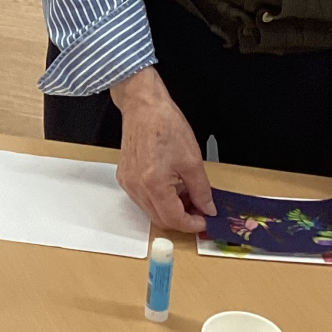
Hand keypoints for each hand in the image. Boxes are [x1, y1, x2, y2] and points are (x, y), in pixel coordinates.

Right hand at [111, 67, 215, 233]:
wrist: (143, 107)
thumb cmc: (166, 125)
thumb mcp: (193, 160)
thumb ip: (201, 190)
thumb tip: (207, 208)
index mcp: (153, 184)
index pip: (173, 219)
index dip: (191, 224)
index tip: (204, 221)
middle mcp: (136, 187)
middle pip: (160, 219)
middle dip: (181, 219)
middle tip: (199, 210)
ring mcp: (128, 183)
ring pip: (151, 211)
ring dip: (170, 209)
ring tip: (186, 194)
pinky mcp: (124, 177)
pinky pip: (143, 199)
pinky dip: (159, 199)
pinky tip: (171, 186)